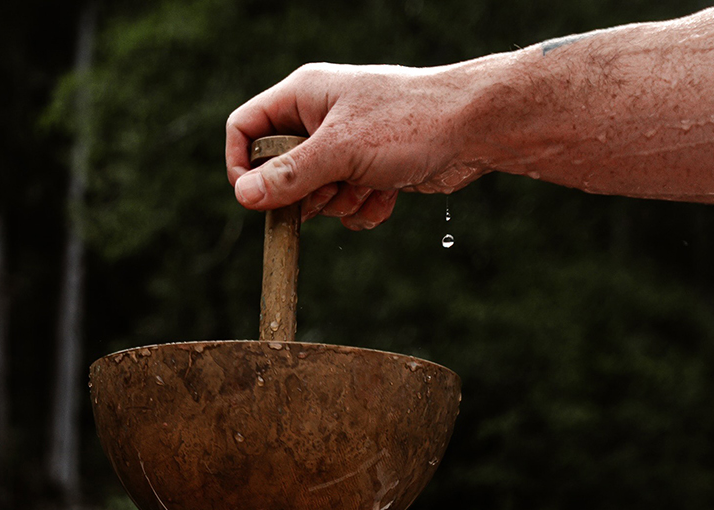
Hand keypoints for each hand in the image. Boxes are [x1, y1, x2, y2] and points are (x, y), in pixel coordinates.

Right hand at [226, 62, 497, 229]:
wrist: (471, 128)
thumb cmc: (407, 122)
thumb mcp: (340, 150)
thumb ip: (289, 175)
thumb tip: (244, 196)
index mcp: (303, 96)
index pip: (246, 128)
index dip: (242, 165)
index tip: (254, 199)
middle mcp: (320, 119)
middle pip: (280, 172)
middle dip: (305, 194)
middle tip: (330, 188)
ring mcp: (346, 147)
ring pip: (316, 197)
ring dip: (340, 204)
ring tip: (369, 183)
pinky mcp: (370, 171)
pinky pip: (347, 207)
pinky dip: (364, 209)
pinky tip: (388, 194)